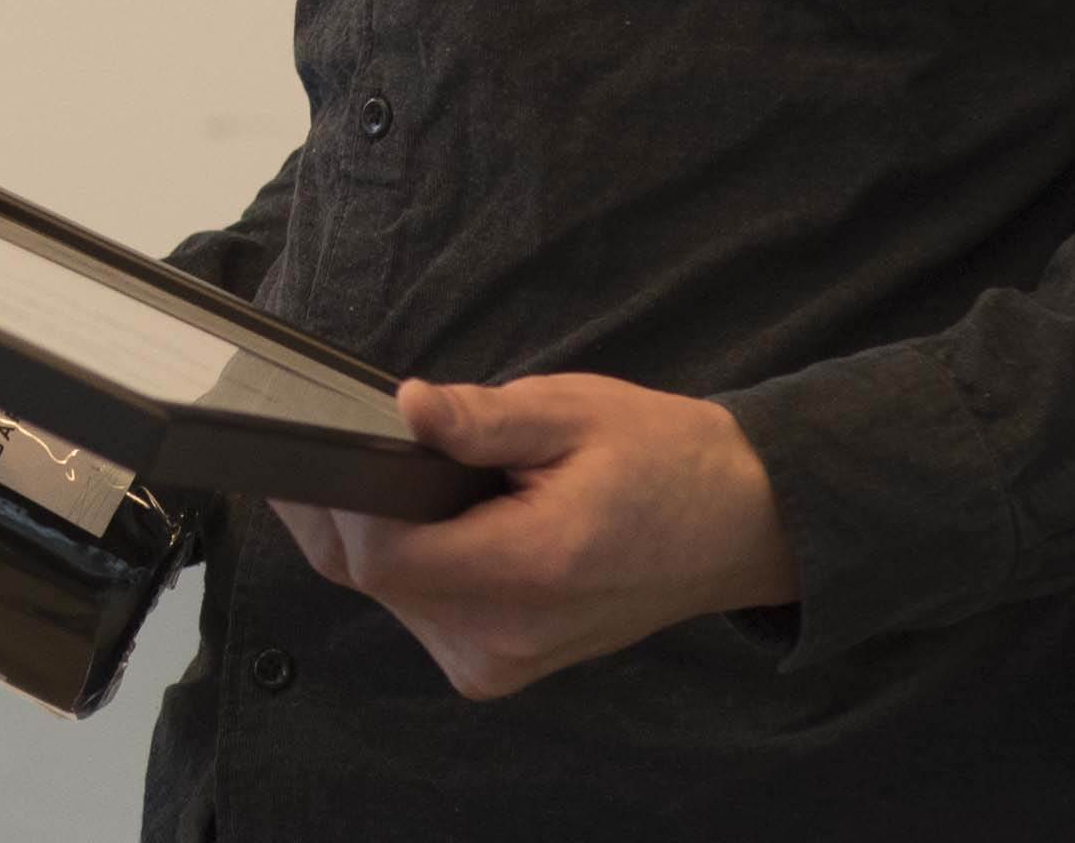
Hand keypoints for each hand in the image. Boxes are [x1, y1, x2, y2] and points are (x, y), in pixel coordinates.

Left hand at [272, 375, 798, 700]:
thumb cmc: (663, 460)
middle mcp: (505, 637)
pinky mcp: (497, 667)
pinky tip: (437, 517)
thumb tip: (407, 407)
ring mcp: (500, 663)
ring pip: (385, 597)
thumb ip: (482, 419)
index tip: (334, 437)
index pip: (382, 555)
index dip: (343, 497)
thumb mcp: (573, 413)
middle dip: (349, 507)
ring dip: (380, 532)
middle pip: (370, 578)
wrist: (740, 526)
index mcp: (528, 572)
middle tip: (361, 437)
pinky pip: (418, 612)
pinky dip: (410, 561)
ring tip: (419, 476)